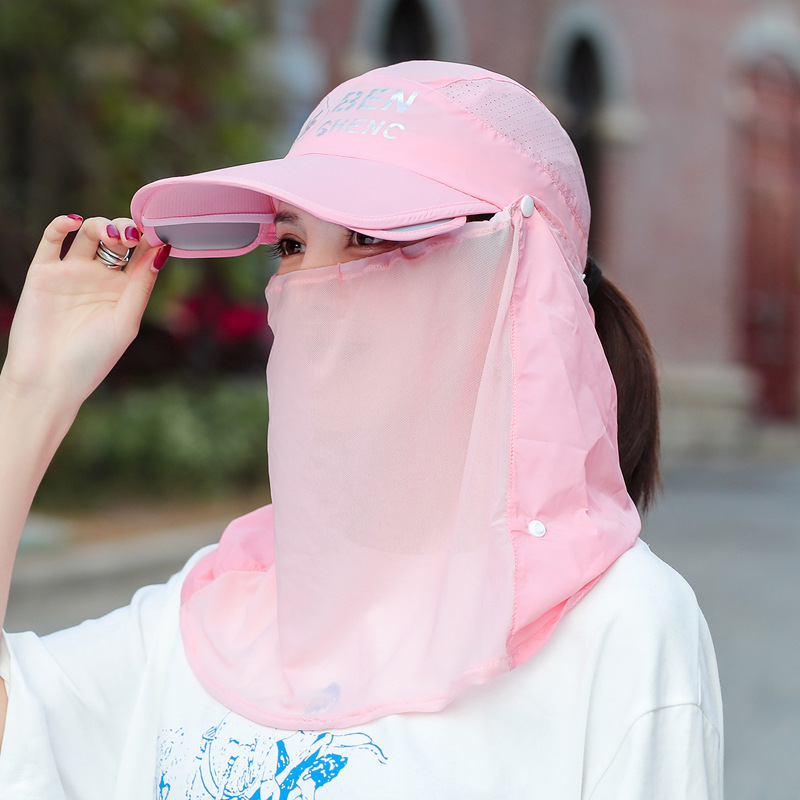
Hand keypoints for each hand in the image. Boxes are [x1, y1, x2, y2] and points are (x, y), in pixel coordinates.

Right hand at [1, 215, 168, 407]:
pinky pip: (51, 240)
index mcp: (124, 291)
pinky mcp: (43, 273)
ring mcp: (72, 273)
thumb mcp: (125, 322)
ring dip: (100, 226)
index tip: (158, 229)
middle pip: (116, 239)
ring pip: (87, 234)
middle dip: (126, 230)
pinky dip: (60, 225)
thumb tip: (162, 251)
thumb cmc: (92, 359)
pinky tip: (72, 223)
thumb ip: (141, 286)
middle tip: (130, 237)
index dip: (149, 239)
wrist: (48, 379)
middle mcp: (100, 278)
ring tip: (110, 236)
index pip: (141, 255)